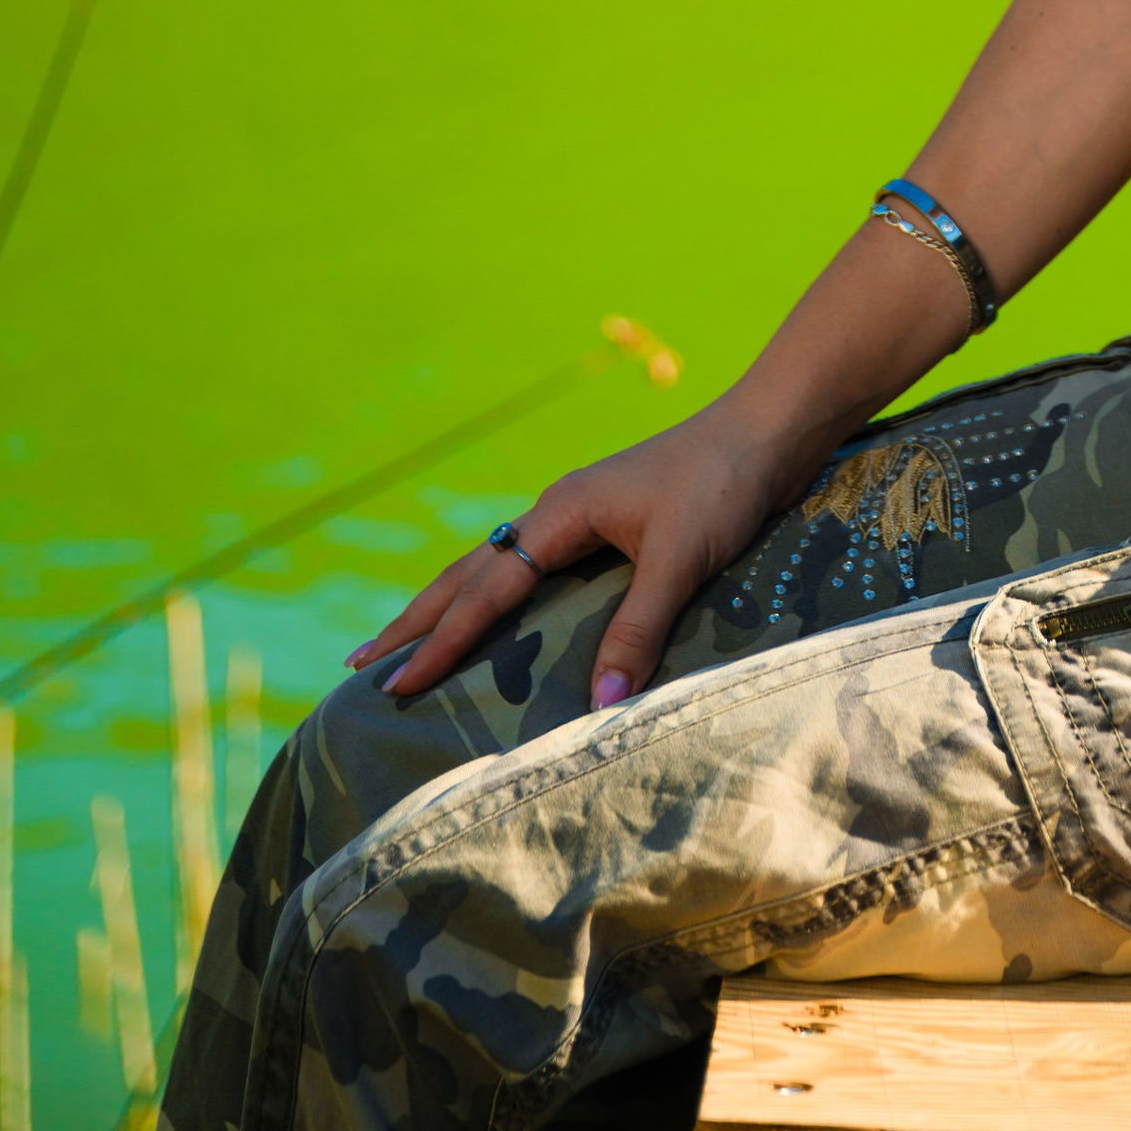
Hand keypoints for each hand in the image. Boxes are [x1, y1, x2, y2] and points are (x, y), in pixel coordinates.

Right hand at [345, 399, 811, 710]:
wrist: (769, 427)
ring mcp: (579, 514)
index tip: (392, 685)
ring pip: (495, 566)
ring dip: (449, 606)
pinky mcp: (606, 524)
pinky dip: (497, 598)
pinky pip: (531, 568)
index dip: (440, 642)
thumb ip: (639, 624)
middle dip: (417, 620)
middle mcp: (557, 510)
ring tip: (405, 643)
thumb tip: (599, 704)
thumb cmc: (725, 482)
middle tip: (361, 665)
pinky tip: (496, 618)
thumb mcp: (681, 557)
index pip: (485, 589)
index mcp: (561, 512)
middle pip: (469, 571)